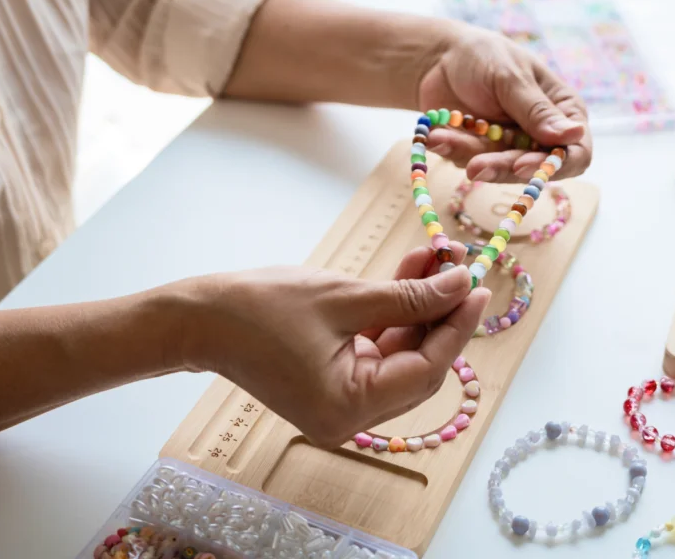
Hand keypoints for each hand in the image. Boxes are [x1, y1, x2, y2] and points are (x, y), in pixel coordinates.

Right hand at [170, 246, 490, 447]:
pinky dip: (393, 314)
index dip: (456, 327)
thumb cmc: (258, 309)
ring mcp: (339, 401)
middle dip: (440, 314)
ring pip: (399, 353)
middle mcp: (348, 417)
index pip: (425, 370)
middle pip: (417, 365)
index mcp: (349, 409)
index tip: (477, 286)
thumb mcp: (343, 297)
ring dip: (418, 307)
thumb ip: (408, 296)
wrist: (197, 317)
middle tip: (461, 268)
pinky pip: (377, 348)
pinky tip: (411, 273)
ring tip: (437, 258)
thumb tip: (460, 285)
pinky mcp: (331, 381)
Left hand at [418, 24, 592, 183]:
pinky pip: (469, 162)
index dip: (555, 165)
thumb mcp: (511, 76)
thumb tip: (574, 134)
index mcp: (562, 111)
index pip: (576, 152)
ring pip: (497, 170)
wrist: (440, 57)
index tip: (523, 164)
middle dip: (502, 167)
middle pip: (534, 168)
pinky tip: (435, 135)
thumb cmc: (484, 55)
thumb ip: (537, 109)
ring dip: (468, 155)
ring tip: (441, 136)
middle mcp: (540, 134)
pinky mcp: (481, 153)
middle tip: (475, 166)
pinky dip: (451, 149)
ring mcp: (510, 146)